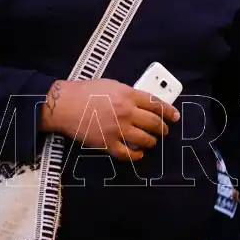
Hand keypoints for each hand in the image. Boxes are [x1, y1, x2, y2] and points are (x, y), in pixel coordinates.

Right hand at [40, 78, 178, 161]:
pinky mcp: (108, 143)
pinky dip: (136, 155)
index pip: (156, 104)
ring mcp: (118, 129)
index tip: (175, 116)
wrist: (64, 105)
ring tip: (151, 141)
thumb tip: (143, 103)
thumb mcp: (111, 85)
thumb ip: (128, 94)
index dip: (168, 111)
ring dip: (151, 142)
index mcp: (128, 95)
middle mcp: (126, 112)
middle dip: (162, 129)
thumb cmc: (85, 92)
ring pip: (146, 140)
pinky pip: (128, 154)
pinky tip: (138, 153)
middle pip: (154, 123)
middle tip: (164, 131)